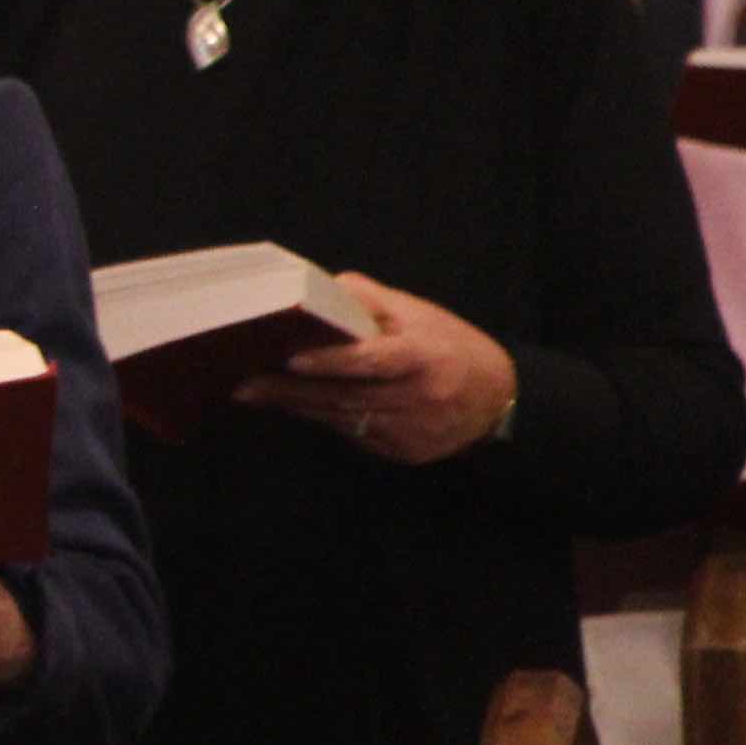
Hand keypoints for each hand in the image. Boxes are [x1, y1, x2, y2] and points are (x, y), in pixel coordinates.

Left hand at [241, 274, 519, 466]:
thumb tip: (316, 291)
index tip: (290, 360)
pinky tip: (294, 407)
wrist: (500, 399)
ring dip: (298, 407)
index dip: (331, 362)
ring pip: (345, 419)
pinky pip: (355, 436)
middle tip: (245, 383)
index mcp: (424, 357)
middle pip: (347, 396)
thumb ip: (368, 300)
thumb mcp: (418, 313)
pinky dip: (324, 420)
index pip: (372, 361)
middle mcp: (420, 398)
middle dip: (292, 391)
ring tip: (255, 392)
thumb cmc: (450, 345)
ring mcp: (413, 430)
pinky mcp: (406, 452)